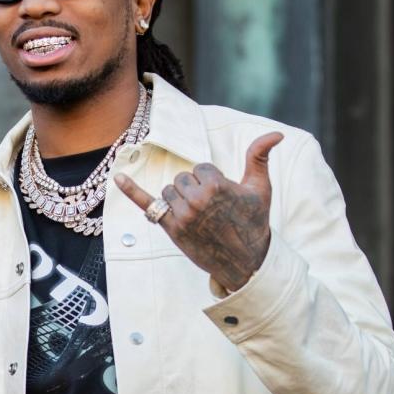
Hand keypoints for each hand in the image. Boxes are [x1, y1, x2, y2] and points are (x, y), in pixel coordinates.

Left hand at [114, 132, 282, 291]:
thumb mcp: (260, 188)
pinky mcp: (170, 229)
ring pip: (169, 191)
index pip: (200, 168)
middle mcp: (196, 199)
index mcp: (216, 185)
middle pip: (182, 179)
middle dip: (195, 190)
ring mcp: (181, 215)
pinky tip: (117, 178)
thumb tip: (276, 133)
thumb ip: (259, 157)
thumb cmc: (254, 222)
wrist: (246, 261)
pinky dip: (130, 191)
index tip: (223, 198)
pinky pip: (146, 205)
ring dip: (180, 200)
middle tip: (212, 211)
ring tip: (199, 217)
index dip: (211, 181)